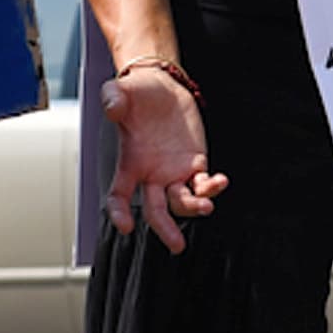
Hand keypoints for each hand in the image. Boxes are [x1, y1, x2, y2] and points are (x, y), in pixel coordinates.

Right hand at [99, 69, 225, 252]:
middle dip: (166, 229)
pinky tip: (220, 181)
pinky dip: (212, 187)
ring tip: (205, 207)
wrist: (162, 86)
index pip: (120, 196)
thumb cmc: (136, 93)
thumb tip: (113, 108)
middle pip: (156, 210)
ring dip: (193, 208)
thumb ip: (112, 99)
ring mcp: (174, 172)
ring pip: (183, 202)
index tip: (125, 226)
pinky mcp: (195, 164)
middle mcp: (151, 174)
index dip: (120, 212)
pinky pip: (203, 184)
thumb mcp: (119, 91)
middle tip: (177, 246)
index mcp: (129, 164)